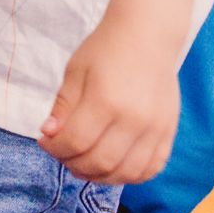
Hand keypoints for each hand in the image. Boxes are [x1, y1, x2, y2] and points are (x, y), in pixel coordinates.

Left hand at [38, 18, 179, 184]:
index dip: (54, 148)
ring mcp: (155, 130)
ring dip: (99, 176)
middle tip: (61, 154)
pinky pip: (151, 169)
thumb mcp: (75, 72)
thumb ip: (63, 106)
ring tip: (83, 164)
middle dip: (72, 163)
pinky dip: (129, 176)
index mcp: (106, 102)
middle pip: (100, 162)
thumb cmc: (106, 50)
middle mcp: (134, 120)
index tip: (44, 142)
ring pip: (126, 173)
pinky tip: (112, 167)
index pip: (76, 142)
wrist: (147, 36)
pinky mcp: (169, 133)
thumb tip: (49, 134)